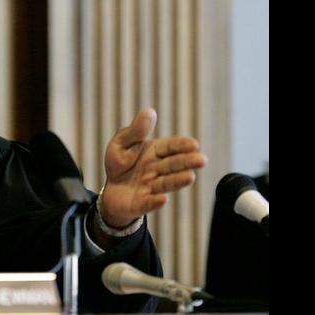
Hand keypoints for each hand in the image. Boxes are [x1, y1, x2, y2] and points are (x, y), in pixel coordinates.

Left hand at [98, 108, 206, 227]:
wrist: (111, 191)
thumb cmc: (119, 164)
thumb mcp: (121, 143)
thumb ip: (136, 131)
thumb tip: (150, 111)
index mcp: (155, 152)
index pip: (171, 147)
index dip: (182, 146)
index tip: (194, 145)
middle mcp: (157, 169)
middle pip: (174, 165)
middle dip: (187, 162)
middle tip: (202, 160)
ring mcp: (151, 187)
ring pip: (166, 183)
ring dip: (178, 181)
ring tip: (190, 177)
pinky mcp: (142, 203)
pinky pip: (149, 203)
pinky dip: (156, 202)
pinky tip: (163, 199)